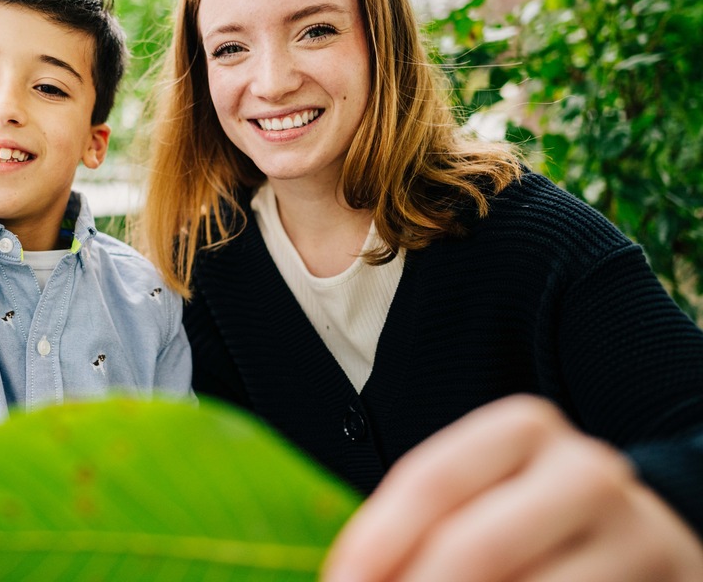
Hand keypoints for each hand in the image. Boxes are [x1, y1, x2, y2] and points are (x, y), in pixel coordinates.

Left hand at [322, 395, 702, 581]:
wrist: (644, 535)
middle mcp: (584, 471)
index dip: (374, 544)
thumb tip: (350, 581)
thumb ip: (418, 530)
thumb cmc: (527, 515)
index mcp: (522, 429)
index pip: (431, 481)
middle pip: (477, 546)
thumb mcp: (479, 498)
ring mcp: (636, 534)